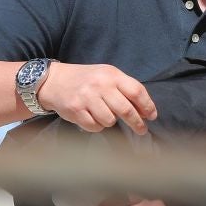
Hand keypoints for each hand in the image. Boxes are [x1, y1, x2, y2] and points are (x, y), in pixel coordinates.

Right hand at [37, 62, 157, 133]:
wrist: (54, 80)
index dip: (147, 106)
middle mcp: (100, 85)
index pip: (136, 91)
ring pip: (110, 120)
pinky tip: (93, 118)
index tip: (152, 116)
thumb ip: (125, 89)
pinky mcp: (75, 110)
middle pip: (126, 109)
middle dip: (137, 123)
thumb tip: (145, 110)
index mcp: (112, 75)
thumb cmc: (87, 80)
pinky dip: (97, 126)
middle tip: (142, 130)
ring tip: (106, 116)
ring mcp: (87, 98)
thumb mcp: (107, 75)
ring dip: (111, 122)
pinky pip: (94, 126)